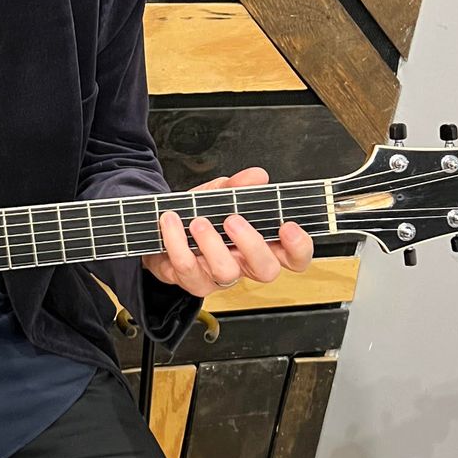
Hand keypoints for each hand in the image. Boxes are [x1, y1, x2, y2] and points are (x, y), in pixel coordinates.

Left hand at [142, 166, 313, 297]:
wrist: (159, 227)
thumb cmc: (196, 215)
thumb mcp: (217, 195)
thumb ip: (238, 186)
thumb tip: (257, 177)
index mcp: (259, 244)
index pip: (294, 258)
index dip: (299, 247)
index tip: (287, 225)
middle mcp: (242, 264)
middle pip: (266, 271)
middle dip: (252, 244)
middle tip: (233, 220)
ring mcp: (217, 276)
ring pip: (226, 272)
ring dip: (211, 243)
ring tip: (197, 220)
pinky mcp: (189, 280)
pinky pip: (187, 268)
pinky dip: (177, 241)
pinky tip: (171, 221)